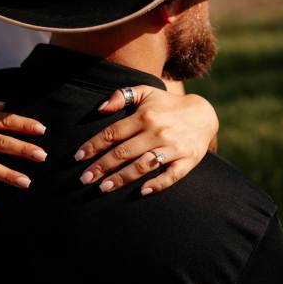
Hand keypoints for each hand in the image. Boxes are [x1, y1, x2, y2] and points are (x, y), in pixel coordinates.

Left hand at [74, 85, 218, 194]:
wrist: (204, 115)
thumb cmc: (167, 105)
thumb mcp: (146, 92)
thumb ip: (121, 96)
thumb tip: (99, 109)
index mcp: (144, 116)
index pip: (113, 133)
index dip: (94, 145)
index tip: (78, 157)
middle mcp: (157, 132)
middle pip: (124, 152)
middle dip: (102, 166)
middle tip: (84, 179)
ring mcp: (172, 148)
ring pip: (143, 165)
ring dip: (122, 177)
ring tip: (103, 188)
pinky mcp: (187, 161)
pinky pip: (171, 176)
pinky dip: (157, 184)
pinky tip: (141, 191)